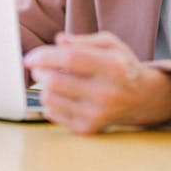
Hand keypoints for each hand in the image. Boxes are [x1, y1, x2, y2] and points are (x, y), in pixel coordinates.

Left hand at [24, 31, 170, 133]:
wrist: (141, 98)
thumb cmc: (122, 65)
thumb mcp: (110, 44)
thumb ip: (83, 40)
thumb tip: (59, 40)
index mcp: (112, 67)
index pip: (70, 59)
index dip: (45, 56)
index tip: (29, 57)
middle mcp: (106, 93)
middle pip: (56, 81)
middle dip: (39, 72)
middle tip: (38, 67)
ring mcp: (97, 114)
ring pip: (51, 99)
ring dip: (43, 86)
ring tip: (50, 79)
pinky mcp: (89, 129)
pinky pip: (53, 114)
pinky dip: (49, 102)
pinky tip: (60, 94)